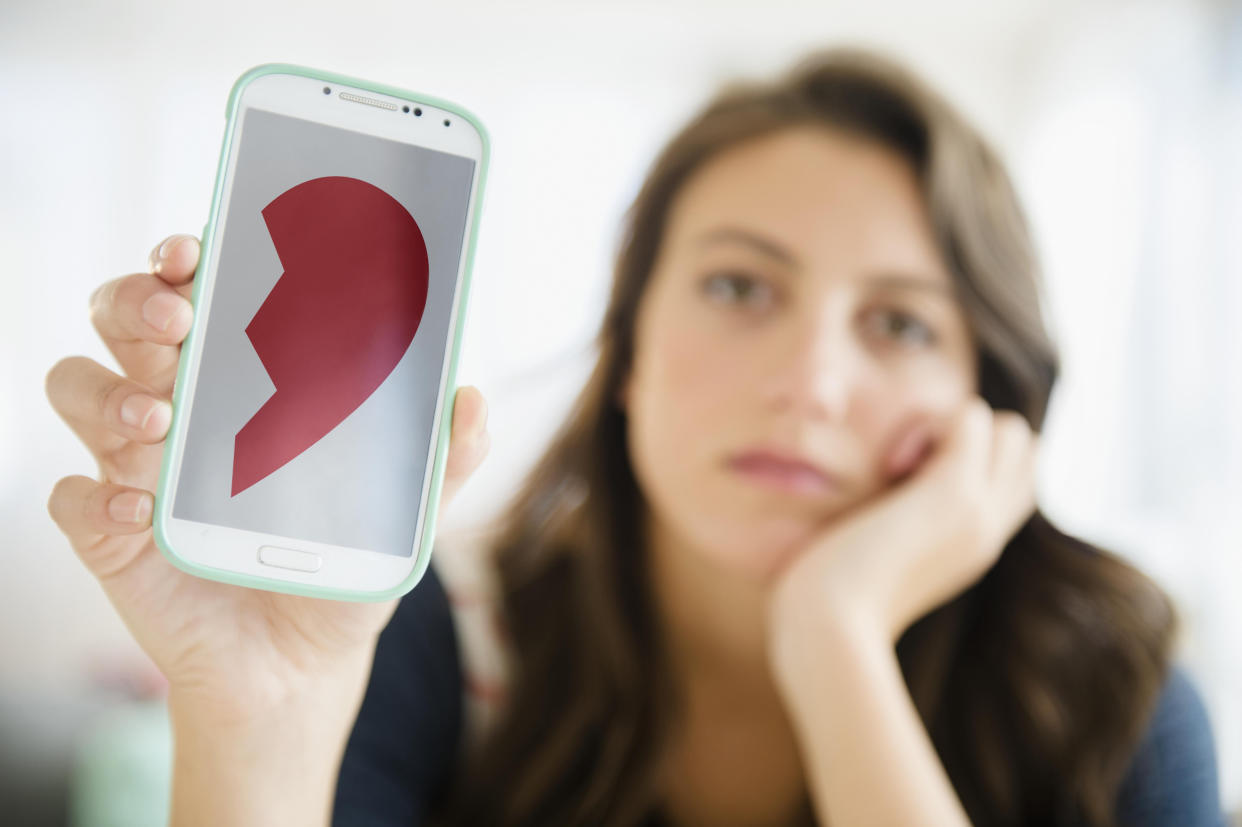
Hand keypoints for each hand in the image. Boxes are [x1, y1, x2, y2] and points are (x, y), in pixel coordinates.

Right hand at [45, 233, 491, 719]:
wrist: (302, 664)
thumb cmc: (343, 566)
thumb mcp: (403, 513)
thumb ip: (441, 460)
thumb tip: (471, 401)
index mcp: (241, 379)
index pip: (195, 292)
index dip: (181, 259)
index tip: (196, 252)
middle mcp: (178, 407)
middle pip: (118, 317)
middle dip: (133, 302)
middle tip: (176, 322)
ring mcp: (135, 466)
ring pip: (76, 385)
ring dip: (109, 390)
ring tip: (163, 421)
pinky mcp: (110, 533)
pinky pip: (70, 496)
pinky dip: (95, 495)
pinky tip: (143, 510)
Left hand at [766, 396, 1037, 675]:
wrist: (828, 630)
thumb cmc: (828, 605)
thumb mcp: (867, 566)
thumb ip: (884, 537)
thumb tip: (872, 508)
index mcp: (972, 550)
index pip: (1016, 485)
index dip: (977, 461)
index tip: (912, 479)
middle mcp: (987, 530)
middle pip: (1029, 455)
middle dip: (977, 436)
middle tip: (907, 465)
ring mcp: (977, 511)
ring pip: (1014, 430)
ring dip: (961, 423)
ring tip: (902, 462)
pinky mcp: (953, 492)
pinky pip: (972, 417)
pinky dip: (931, 420)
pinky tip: (891, 461)